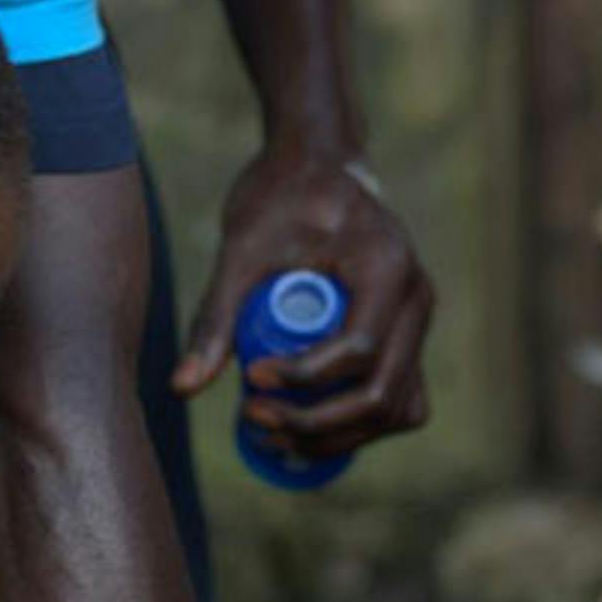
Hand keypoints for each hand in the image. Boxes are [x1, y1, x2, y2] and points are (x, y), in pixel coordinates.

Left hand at [173, 139, 433, 457]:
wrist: (316, 164)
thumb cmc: (279, 196)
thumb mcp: (241, 250)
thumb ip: (215, 317)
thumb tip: (182, 389)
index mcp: (387, 268)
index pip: (357, 350)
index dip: (303, 380)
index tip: (250, 378)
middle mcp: (418, 296)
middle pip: (382, 394)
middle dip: (317, 424)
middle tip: (254, 419)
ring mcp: (419, 318)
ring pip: (397, 408)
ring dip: (339, 437)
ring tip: (273, 435)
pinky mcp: (409, 334)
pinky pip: (400, 400)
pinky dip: (360, 428)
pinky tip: (309, 432)